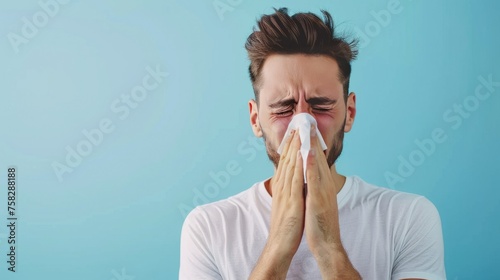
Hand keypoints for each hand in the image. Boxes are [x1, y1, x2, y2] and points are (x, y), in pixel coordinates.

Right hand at [250, 129, 305, 278]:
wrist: (281, 244)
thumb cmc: (286, 224)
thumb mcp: (286, 201)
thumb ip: (289, 188)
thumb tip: (294, 178)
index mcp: (282, 185)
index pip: (286, 160)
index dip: (290, 143)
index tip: (294, 128)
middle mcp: (282, 185)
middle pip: (287, 158)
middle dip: (292, 139)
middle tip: (296, 121)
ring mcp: (286, 192)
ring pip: (290, 164)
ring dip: (295, 146)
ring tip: (299, 130)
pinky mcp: (292, 200)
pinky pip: (295, 179)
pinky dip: (298, 164)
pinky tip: (302, 153)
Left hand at [304, 125, 360, 278]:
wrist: (326, 243)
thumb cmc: (319, 223)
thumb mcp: (315, 199)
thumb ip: (313, 185)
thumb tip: (307, 174)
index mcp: (322, 184)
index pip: (316, 157)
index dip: (311, 140)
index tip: (306, 125)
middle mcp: (324, 184)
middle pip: (318, 155)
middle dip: (312, 136)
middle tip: (307, 117)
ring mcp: (323, 191)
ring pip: (317, 163)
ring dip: (313, 145)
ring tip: (308, 128)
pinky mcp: (319, 199)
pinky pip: (315, 179)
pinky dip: (312, 165)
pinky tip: (308, 153)